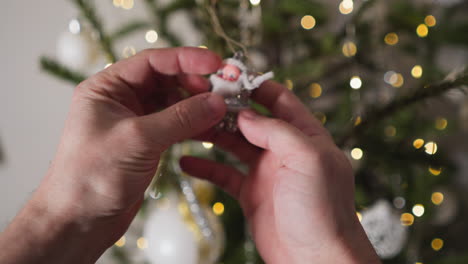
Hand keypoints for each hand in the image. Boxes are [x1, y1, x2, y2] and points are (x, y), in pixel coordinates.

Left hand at [0, 48, 225, 263]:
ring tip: (223, 110)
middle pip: (166, 80)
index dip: (186, 59)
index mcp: (107, 88)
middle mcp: (121, 100)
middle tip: (224, 91)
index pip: (152, 62)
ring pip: (174, 103)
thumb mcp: (138, 139)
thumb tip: (216, 101)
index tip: (216, 63)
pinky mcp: (147, 142)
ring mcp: (135, 121)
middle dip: (195, 84)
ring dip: (198, 105)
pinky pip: (176, 125)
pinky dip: (194, 125)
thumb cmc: (93, 177)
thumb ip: (180, 118)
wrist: (79, 221)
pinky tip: (212, 128)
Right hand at [181, 81, 380, 262]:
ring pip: (234, 145)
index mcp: (304, 136)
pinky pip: (224, 175)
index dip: (256, 86)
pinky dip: (206, 168)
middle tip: (200, 99)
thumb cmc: (323, 210)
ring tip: (187, 125)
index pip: (280, 100)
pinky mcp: (251, 194)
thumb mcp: (307, 159)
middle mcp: (284, 151)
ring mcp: (266, 172)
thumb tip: (247, 114)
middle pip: (251, 120)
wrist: (315, 258)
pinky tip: (186, 162)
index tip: (230, 76)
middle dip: (227, 109)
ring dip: (212, 135)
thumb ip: (277, 131)